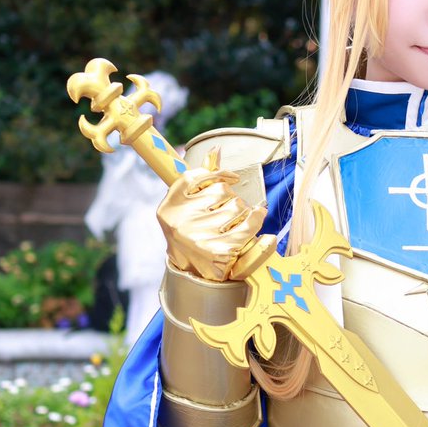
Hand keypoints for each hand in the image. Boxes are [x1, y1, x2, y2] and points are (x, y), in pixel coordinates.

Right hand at [157, 152, 264, 281]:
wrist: (193, 275)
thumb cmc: (194, 235)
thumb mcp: (190, 207)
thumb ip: (203, 179)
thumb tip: (216, 151)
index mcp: (170, 206)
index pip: (195, 176)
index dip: (218, 174)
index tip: (231, 179)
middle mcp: (180, 220)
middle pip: (221, 191)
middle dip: (232, 199)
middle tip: (230, 213)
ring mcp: (199, 236)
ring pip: (236, 206)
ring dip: (244, 212)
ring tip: (237, 223)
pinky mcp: (219, 251)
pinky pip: (247, 226)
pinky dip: (256, 220)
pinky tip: (257, 218)